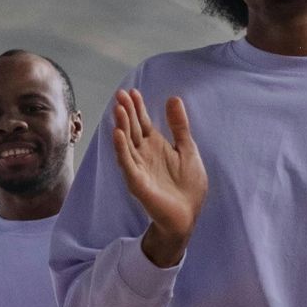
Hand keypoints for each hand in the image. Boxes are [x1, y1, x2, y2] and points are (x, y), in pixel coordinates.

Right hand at [114, 88, 207, 265]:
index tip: (133, 91)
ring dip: (122, 126)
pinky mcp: (137, 182)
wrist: (188, 214)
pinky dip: (121, 149)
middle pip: (132, 129)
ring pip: (126, 143)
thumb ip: (179, 126)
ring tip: (119, 109)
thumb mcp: (187, 149)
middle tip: (120, 94)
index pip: (143, 122)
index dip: (138, 107)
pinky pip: (126, 163)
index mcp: (155, 145)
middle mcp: (143, 154)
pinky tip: (118, 134)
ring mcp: (138, 167)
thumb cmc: (188, 185)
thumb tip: (173, 98)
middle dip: (127, 112)